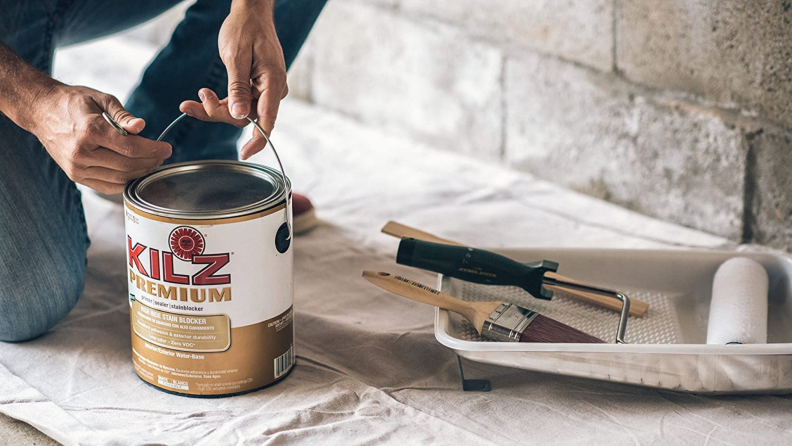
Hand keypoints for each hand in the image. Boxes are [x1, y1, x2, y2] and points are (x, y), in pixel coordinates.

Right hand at [31, 85, 171, 193]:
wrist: (40, 111)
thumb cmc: (73, 102)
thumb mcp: (100, 99)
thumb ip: (123, 115)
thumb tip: (141, 126)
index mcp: (90, 130)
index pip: (131, 148)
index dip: (153, 150)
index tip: (167, 148)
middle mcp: (82, 152)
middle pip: (128, 165)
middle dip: (151, 162)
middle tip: (163, 156)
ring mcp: (77, 167)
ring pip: (119, 178)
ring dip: (141, 173)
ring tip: (153, 163)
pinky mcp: (75, 176)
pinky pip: (107, 186)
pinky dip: (125, 182)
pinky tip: (137, 173)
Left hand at [179, 0, 287, 159]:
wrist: (250, 13)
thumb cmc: (245, 29)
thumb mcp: (236, 57)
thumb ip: (237, 88)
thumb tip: (240, 116)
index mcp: (273, 83)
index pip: (267, 120)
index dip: (257, 140)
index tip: (244, 154)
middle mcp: (272, 90)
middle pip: (247, 117)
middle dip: (219, 114)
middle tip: (195, 101)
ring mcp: (264, 90)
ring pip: (239, 112)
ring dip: (214, 109)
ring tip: (192, 99)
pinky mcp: (254, 88)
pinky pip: (236, 103)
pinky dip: (217, 102)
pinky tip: (200, 98)